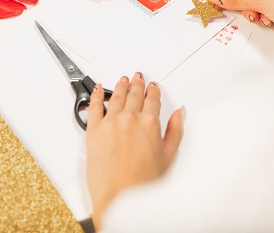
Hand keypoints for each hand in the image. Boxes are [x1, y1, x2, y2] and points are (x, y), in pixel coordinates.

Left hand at [86, 72, 184, 229]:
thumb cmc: (143, 182)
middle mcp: (129, 118)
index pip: (152, 100)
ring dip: (120, 86)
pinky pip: (94, 106)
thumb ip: (175, 131)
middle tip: (138, 78)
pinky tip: (98, 89)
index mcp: (149, 123)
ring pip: (116, 96)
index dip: (153, 91)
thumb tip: (179, 114)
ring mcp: (110, 122)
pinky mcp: (93, 129)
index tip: (153, 87)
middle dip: (137, 84)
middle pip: (134, 94)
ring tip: (122, 80)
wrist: (120, 196)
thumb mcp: (168, 156)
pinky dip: (96, 94)